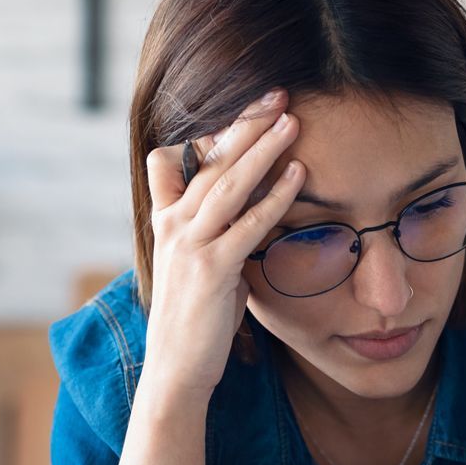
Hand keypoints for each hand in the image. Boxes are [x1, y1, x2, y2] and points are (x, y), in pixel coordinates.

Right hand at [139, 86, 304, 399]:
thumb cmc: (196, 321)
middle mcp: (172, 225)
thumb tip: (248, 214)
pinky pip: (248, 224)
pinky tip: (298, 175)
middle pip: (209, 160)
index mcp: (166, 221)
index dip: (206, 132)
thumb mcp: (201, 267)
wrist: (176, 370)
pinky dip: (275, 197)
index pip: (173, 160)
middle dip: (244, 124)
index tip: (243, 108)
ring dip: (262, 148)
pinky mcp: (211, 269)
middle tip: (276, 94)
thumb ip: (217, 234)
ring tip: (292, 120)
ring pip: (227, 183)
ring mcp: (189, 246)